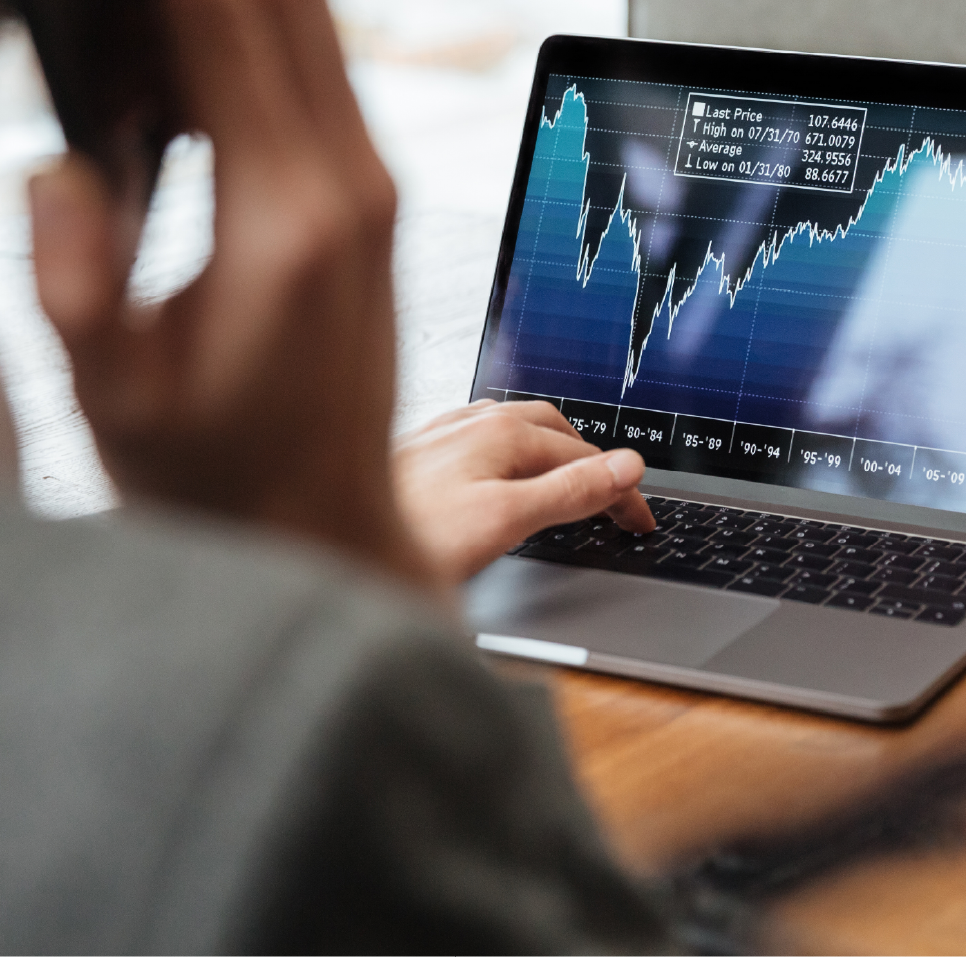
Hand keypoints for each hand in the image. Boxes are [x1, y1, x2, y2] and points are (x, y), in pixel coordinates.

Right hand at [29, 0, 432, 587]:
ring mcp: (373, 190)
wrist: (325, 525)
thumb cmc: (221, 475)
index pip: (227, 22)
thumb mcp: (109, 385)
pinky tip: (181, 114)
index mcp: (285, 219)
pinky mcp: (373, 203)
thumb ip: (69, 262)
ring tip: (129, 71)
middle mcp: (350, 186)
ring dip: (221, 7)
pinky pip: (318, 80)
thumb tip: (60, 157)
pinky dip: (250, 57)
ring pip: (310, 27)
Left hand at [393, 399, 654, 583]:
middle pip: (552, 432)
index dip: (621, 491)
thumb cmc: (405, 536)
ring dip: (548, 453)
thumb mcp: (504, 520)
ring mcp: (442, 436)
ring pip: (513, 431)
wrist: (324, 542)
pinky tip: (494, 477)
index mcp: (500, 432)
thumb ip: (569, 492)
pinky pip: (479, 442)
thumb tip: (626, 468)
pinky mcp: (417, 456)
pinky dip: (508, 457)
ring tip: (568, 481)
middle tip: (615, 503)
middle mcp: (471, 423)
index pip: (586, 455)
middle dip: (590, 462)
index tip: (641, 522)